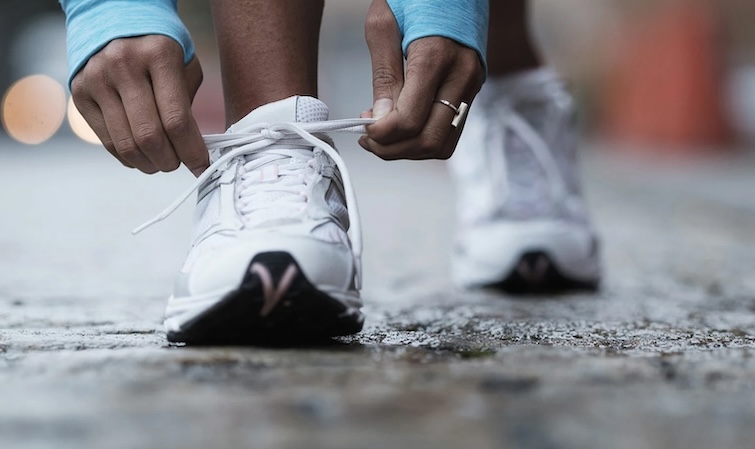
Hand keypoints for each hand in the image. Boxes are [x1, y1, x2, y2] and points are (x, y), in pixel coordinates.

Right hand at [71, 35, 207, 175]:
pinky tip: (141, 156)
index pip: (176, 119)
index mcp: (158, 55)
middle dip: (170, 161)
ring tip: (161, 163)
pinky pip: (107, 140)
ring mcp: (97, 79)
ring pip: (126, 144)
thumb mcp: (184, 65)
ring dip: (148, 164)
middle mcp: (123, 65)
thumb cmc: (158, 49)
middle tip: (179, 164)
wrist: (114, 21)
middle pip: (149, 136)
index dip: (191, 151)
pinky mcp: (80, 94)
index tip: (201, 167)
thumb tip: (192, 149)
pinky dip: (128, 157)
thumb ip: (188, 104)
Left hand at [359, 0, 484, 159]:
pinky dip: (423, 139)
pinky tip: (402, 128)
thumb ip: (383, 74)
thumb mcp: (384, 23)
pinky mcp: (471, 91)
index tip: (363, 127)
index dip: (382, 134)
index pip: (409, 119)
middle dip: (393, 149)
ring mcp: (470, 86)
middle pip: (428, 140)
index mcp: (435, 56)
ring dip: (409, 150)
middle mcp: (460, 76)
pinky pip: (449, 132)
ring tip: (383, 136)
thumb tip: (379, 118)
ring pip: (443, 144)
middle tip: (369, 139)